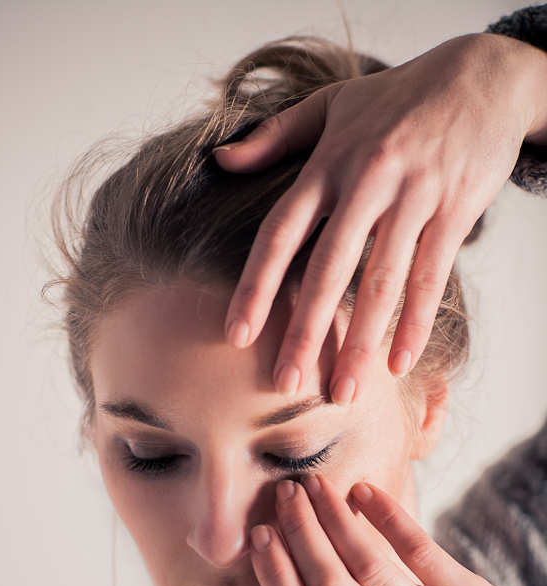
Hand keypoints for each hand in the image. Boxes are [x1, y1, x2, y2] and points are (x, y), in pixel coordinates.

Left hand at [216, 33, 546, 404]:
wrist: (481, 77)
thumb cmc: (396, 97)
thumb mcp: (330, 103)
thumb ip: (274, 136)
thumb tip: (220, 160)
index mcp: (328, 163)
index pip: (282, 231)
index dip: (257, 285)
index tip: (236, 335)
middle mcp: (367, 182)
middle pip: (329, 269)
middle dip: (306, 331)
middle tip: (287, 383)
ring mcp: (414, 197)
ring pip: (382, 282)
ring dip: (362, 342)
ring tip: (345, 392)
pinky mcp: (454, 211)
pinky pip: (431, 277)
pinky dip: (416, 323)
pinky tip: (399, 364)